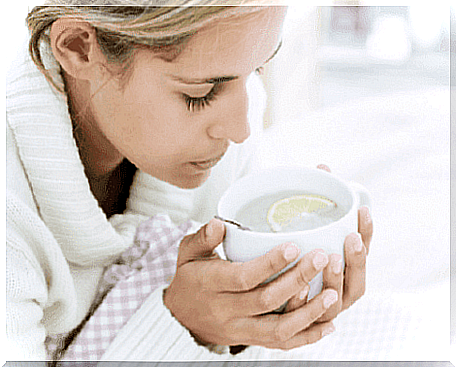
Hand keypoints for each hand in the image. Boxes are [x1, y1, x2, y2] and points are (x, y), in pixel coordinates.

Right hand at [164, 218, 337, 349]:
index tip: (293, 246)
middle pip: (266, 300)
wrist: (181, 316)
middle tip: (321, 258)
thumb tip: (219, 223)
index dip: (269, 263)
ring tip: (333, 294)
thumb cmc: (189, 278)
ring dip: (308, 312)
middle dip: (297, 279)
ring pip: (278, 328)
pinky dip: (307, 337)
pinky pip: (281, 344)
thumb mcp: (187, 253)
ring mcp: (239, 330)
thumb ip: (203, 238)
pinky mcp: (250, 340)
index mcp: (210, 284)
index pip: (243, 277)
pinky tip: (328, 325)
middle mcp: (226, 311)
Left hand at [285, 164, 372, 321]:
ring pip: (336, 302)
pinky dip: (306, 306)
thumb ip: (315, 200)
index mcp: (344, 268)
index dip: (368, 232)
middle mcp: (338, 290)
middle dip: (357, 259)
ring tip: (328, 258)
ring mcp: (322, 309)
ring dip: (335, 282)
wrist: (263, 290)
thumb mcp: (304, 227)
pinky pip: (308, 320)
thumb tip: (323, 167)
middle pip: (357, 281)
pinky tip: (299, 289)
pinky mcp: (302, 323)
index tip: (362, 211)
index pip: (364, 251)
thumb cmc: (293, 254)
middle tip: (349, 238)